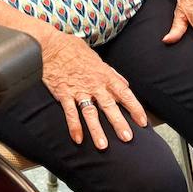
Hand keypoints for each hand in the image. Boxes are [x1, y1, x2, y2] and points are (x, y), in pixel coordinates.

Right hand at [40, 30, 147, 149]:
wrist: (49, 46)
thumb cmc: (72, 48)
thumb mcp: (96, 57)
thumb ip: (111, 72)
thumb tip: (124, 83)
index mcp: (104, 74)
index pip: (124, 93)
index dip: (134, 107)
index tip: (143, 121)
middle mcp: (94, 84)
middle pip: (109, 106)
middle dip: (119, 122)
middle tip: (127, 138)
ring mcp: (78, 90)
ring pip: (90, 112)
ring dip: (97, 130)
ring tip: (103, 146)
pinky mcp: (63, 94)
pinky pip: (70, 113)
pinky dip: (74, 126)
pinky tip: (78, 139)